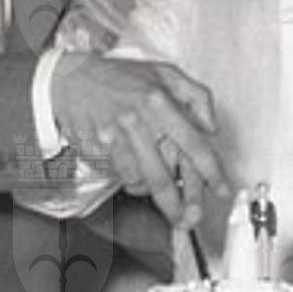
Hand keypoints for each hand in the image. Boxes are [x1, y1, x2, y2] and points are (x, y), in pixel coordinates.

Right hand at [51, 54, 228, 227]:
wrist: (71, 77)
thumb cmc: (120, 76)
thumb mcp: (166, 72)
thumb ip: (197, 96)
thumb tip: (211, 127)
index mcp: (159, 102)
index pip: (193, 144)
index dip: (212, 172)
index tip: (222, 190)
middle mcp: (136, 121)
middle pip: (164, 175)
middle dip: (180, 204)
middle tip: (191, 219)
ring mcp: (113, 138)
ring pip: (139, 181)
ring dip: (154, 196)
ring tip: (166, 201)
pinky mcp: (95, 150)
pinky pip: (119, 176)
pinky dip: (132, 181)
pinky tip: (137, 174)